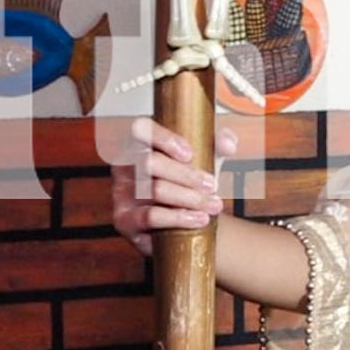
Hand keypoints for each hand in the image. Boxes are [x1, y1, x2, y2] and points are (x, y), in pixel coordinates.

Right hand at [112, 117, 237, 255]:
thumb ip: (217, 145)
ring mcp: (121, 193)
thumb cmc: (189, 182)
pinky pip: (150, 216)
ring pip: (154, 190)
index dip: (163, 138)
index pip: (140, 129)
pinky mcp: (124, 219)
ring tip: (214, 204)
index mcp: (140, 143)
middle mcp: (125, 165)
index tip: (189, 154)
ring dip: (190, 198)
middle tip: (212, 185)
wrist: (182, 221)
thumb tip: (228, 143)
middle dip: (187, 175)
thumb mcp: (204, 159)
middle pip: (151, 162)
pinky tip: (199, 218)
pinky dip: (179, 217)